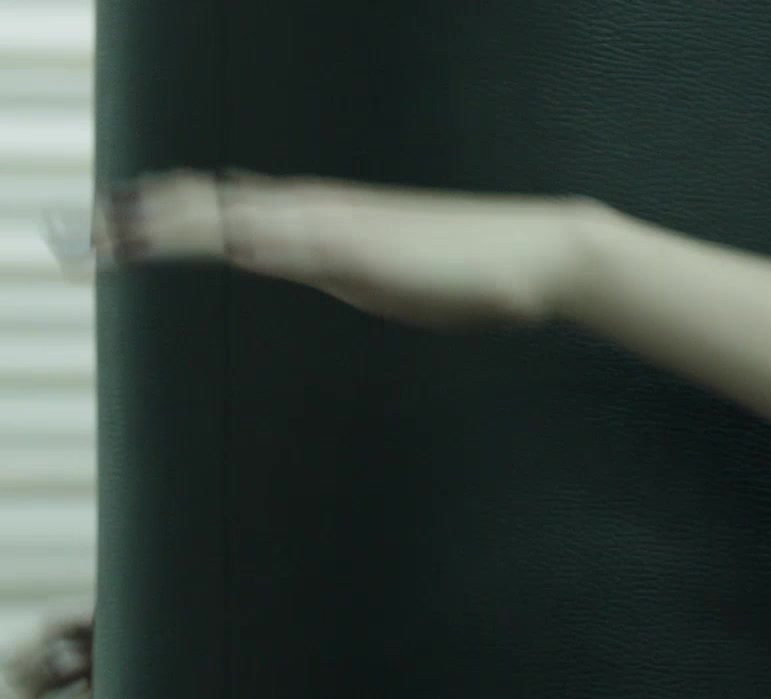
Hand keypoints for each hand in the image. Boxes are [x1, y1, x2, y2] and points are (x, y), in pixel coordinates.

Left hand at [98, 170, 602, 330]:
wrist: (537, 255)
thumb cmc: (469, 272)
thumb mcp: (382, 275)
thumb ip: (330, 266)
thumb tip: (274, 258)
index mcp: (323, 221)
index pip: (225, 209)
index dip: (165, 217)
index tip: (114, 230)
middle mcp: (323, 213)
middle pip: (216, 207)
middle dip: (149, 221)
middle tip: (88, 236)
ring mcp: (345, 228)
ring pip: (242, 217)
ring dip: (177, 226)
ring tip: (119, 234)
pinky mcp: (370, 251)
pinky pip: (297, 243)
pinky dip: (249, 240)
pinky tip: (218, 242)